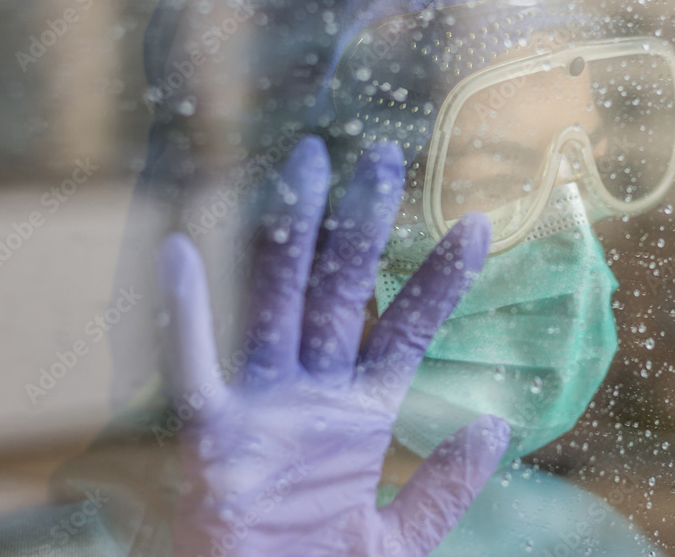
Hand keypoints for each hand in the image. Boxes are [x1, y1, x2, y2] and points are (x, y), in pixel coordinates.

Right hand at [159, 136, 508, 555]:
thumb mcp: (399, 541)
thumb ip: (445, 486)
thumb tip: (494, 427)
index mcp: (358, 417)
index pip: (405, 330)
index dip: (439, 279)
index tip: (475, 225)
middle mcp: (310, 397)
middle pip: (339, 293)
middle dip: (361, 226)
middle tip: (383, 156)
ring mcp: (260, 409)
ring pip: (277, 304)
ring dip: (290, 234)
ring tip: (308, 164)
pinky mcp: (210, 439)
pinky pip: (192, 367)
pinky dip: (183, 313)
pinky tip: (180, 248)